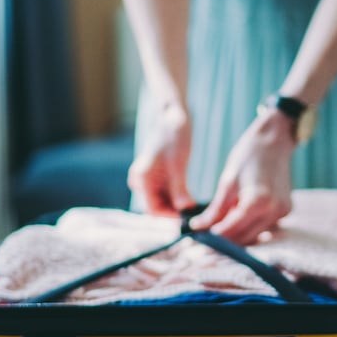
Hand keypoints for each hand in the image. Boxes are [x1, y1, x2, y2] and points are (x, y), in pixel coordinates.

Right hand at [127, 101, 195, 215]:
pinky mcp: (157, 176)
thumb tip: (185, 210)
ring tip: (195, 208)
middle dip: (174, 213)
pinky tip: (192, 199)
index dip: (169, 218)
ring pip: (162, 201)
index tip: (188, 220)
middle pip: (157, 207)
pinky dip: (178, 197)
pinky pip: (166, 193)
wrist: (173, 116)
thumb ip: (179, 189)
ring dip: (177, 206)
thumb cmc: (174, 136)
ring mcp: (148, 179)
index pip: (153, 209)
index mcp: (141, 179)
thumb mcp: (179, 165)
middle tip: (195, 217)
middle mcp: (141, 181)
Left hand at [190, 110, 294, 244]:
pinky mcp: (286, 211)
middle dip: (224, 241)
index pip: (232, 229)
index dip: (214, 237)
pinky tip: (236, 221)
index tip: (198, 240)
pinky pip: (264, 227)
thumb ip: (215, 209)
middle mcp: (274, 210)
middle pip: (245, 237)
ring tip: (217, 231)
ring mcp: (283, 213)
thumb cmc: (248, 156)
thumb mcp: (227, 181)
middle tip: (204, 240)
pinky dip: (249, 228)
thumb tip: (198, 228)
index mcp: (258, 201)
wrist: (274, 141)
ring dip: (237, 236)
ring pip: (255, 235)